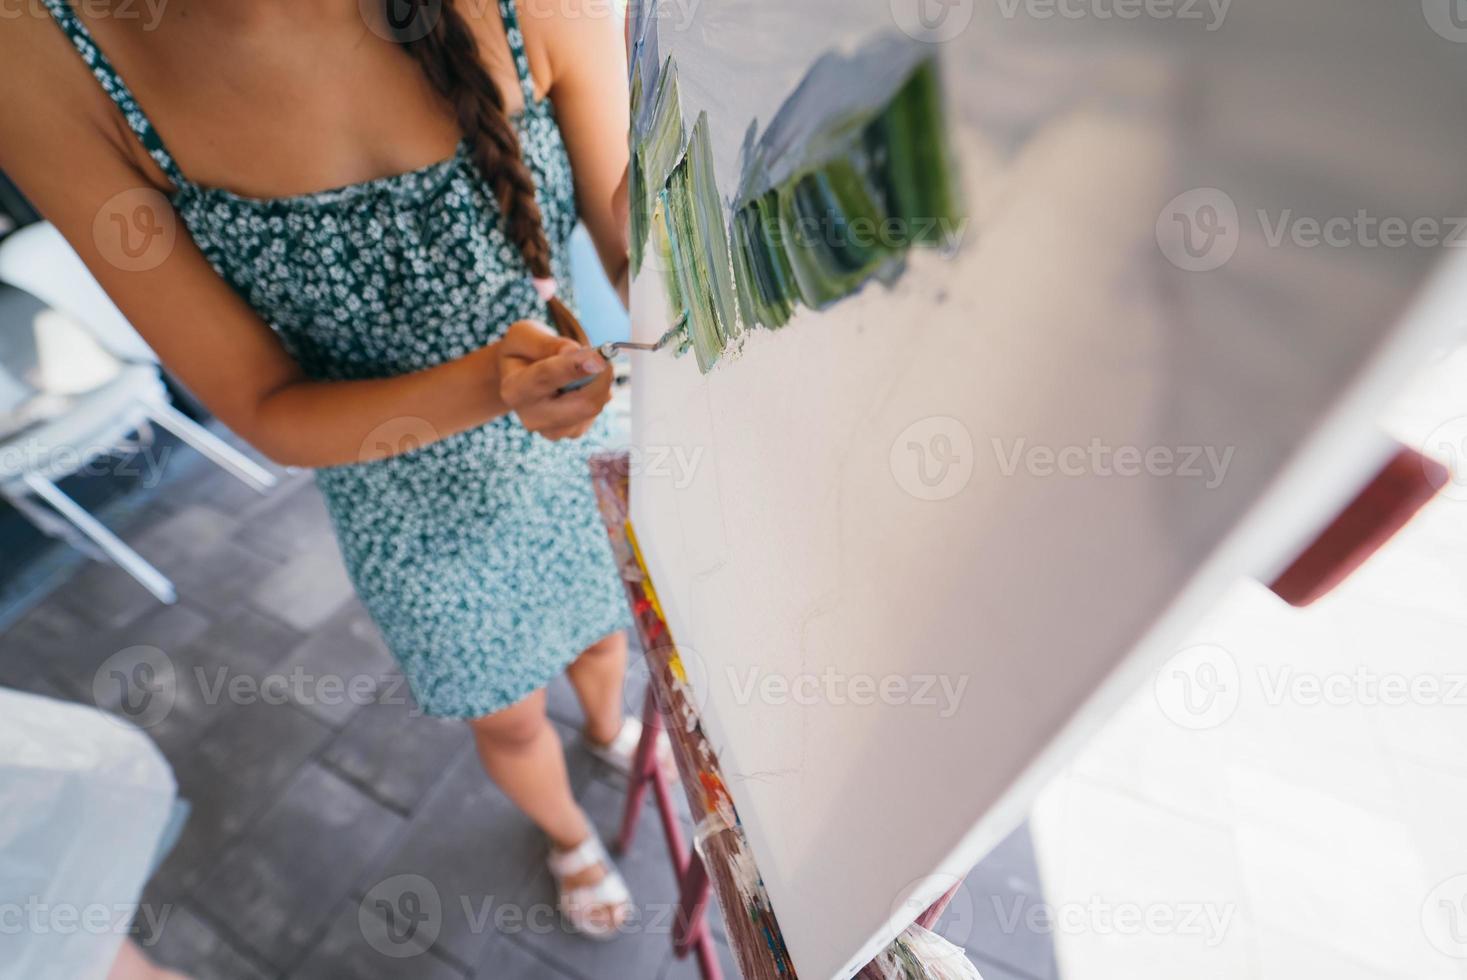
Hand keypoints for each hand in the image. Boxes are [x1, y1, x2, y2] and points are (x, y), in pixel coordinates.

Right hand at [496, 321, 611, 440]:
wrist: (518, 375)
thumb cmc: (522, 351)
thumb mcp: (524, 335)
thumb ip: (548, 343)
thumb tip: (577, 354)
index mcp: (514, 390)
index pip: (548, 377)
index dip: (575, 367)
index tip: (599, 358)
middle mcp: (531, 416)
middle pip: (581, 405)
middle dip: (601, 379)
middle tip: (605, 357)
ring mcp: (551, 429)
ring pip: (592, 409)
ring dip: (599, 384)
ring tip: (584, 367)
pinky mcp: (570, 433)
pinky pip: (595, 412)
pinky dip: (597, 394)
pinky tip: (582, 384)